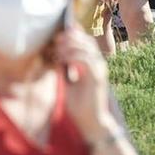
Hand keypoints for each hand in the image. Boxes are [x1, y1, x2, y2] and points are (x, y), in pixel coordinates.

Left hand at [53, 24, 110, 139]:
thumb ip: (65, 69)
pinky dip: (73, 57)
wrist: (90, 122)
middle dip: (71, 37)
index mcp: (92, 64)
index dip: (75, 33)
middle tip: (56, 39)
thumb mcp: (68, 83)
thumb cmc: (79, 105)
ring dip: (70, 46)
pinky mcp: (97, 78)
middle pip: (87, 41)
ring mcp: (99, 70)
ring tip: (57, 49)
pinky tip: (62, 60)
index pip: (85, 42)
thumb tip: (55, 55)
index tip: (59, 32)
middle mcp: (98, 65)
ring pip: (87, 48)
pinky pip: (86, 60)